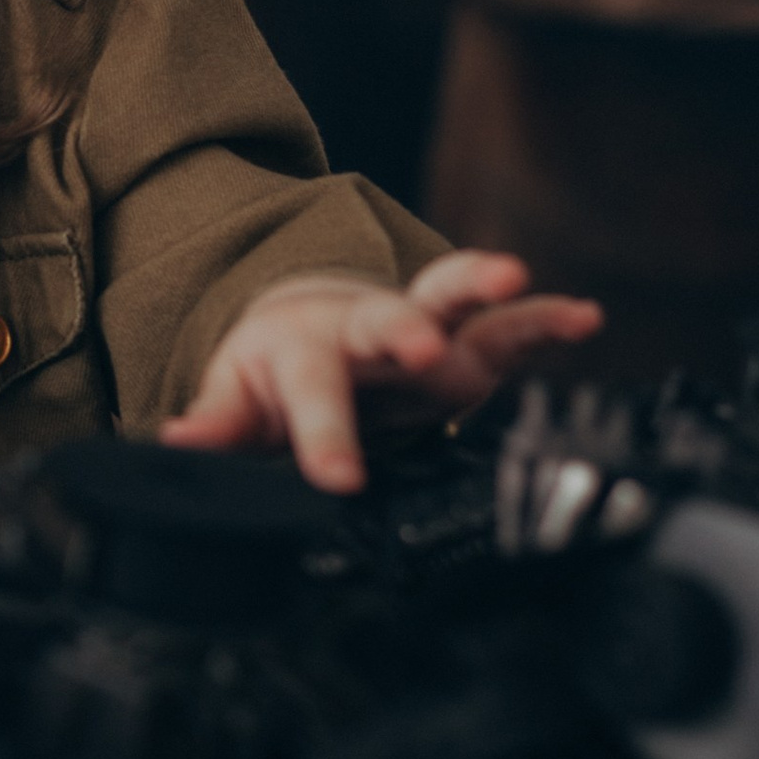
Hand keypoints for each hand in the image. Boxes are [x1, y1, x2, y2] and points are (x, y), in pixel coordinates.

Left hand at [159, 251, 602, 495]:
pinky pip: (509, 328)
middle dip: (404, 333)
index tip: (337, 476)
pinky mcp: (467, 344)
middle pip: (384, 321)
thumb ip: (216, 423)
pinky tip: (584, 317)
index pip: (314, 391)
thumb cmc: (274, 370)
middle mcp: (366, 329)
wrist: (307, 324)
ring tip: (514, 281)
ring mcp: (422, 330)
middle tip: (425, 351)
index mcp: (304, 347)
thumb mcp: (236, 395)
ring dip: (480, 289)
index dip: (324, 433)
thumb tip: (174, 445)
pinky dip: (545, 320)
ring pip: (451, 300)